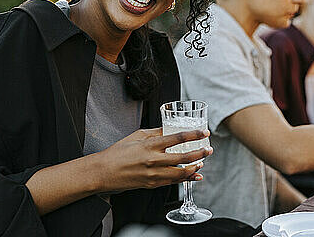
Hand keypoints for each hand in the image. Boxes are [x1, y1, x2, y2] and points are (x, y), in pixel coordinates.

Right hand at [93, 128, 212, 192]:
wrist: (104, 171)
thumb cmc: (118, 152)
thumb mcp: (136, 136)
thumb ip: (156, 133)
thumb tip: (170, 130)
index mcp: (150, 145)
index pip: (177, 138)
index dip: (194, 135)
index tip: (204, 132)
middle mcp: (154, 160)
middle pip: (183, 157)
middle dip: (200, 153)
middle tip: (209, 149)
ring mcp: (154, 174)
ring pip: (181, 172)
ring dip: (195, 167)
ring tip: (202, 162)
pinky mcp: (153, 184)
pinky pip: (174, 182)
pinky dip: (187, 179)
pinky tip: (195, 175)